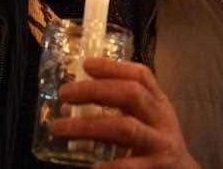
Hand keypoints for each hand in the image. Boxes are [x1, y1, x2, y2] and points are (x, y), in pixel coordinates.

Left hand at [52, 57, 199, 168]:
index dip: (113, 67)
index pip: (140, 75)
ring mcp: (160, 143)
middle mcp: (162, 118)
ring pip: (125, 128)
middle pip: (131, 95)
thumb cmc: (155, 142)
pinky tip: (92, 167)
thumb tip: (68, 106)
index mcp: (158, 101)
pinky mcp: (156, 168)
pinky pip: (129, 166)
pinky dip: (109, 166)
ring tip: (60, 127)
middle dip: (95, 91)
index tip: (86, 64)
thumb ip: (115, 108)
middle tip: (65, 93)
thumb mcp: (145, 118)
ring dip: (88, 126)